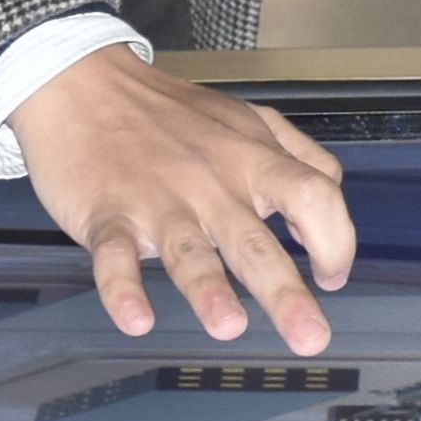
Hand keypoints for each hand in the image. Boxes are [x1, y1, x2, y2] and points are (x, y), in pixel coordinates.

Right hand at [15, 46, 355, 350]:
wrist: (86, 82)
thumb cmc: (172, 113)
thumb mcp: (250, 120)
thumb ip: (300, 157)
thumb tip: (332, 200)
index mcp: (252, 160)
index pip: (314, 195)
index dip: (335, 238)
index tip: (333, 277)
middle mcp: (211, 183)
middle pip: (255, 239)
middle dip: (285, 292)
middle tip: (310, 338)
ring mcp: (157, 200)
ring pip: (189, 249)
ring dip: (209, 289)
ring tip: (229, 326)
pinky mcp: (107, 215)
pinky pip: (115, 256)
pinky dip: (123, 289)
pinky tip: (135, 318)